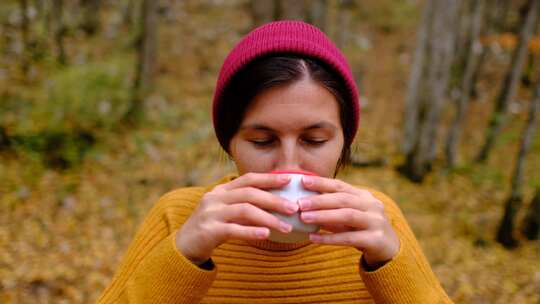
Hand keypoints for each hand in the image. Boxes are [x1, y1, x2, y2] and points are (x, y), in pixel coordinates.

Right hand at [175, 173, 297, 263]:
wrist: (184, 246)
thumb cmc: (212, 228)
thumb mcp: (227, 212)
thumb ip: (245, 205)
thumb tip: (277, 204)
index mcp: (221, 190)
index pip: (248, 179)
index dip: (269, 178)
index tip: (288, 180)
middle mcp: (215, 198)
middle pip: (249, 194)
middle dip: (274, 200)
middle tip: (293, 208)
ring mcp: (211, 213)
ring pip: (244, 211)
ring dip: (268, 218)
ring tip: (286, 228)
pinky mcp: (208, 231)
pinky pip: (234, 230)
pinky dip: (251, 232)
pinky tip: (266, 234)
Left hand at [298, 176, 399, 267]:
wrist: (390, 250)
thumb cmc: (362, 229)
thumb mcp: (348, 216)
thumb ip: (331, 209)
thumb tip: (303, 204)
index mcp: (364, 196)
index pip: (340, 185)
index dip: (322, 182)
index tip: (302, 180)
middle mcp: (372, 206)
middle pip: (343, 199)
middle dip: (319, 200)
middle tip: (299, 203)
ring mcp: (376, 222)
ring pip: (347, 216)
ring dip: (323, 216)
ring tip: (303, 218)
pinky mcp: (376, 239)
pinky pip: (349, 238)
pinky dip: (330, 238)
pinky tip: (313, 238)